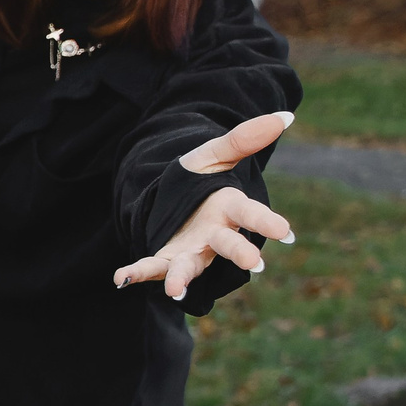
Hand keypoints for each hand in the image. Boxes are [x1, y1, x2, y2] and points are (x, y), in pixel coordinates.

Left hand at [111, 111, 297, 299]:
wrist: (170, 200)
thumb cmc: (198, 181)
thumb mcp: (214, 155)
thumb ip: (244, 139)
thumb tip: (285, 116)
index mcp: (229, 208)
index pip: (251, 213)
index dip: (267, 222)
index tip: (285, 232)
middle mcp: (214, 234)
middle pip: (228, 244)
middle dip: (241, 252)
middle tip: (255, 264)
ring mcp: (191, 250)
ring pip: (190, 265)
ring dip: (182, 277)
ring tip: (174, 290)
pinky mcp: (165, 259)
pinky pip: (150, 267)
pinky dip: (136, 273)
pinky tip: (120, 278)